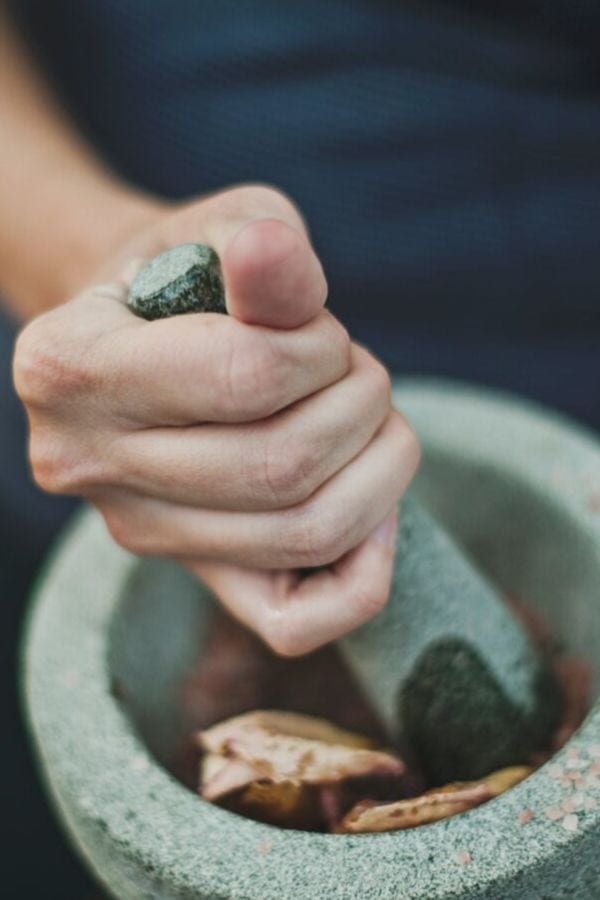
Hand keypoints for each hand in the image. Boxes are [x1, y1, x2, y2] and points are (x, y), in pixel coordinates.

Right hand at [13, 184, 419, 654]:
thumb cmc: (191, 279)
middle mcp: (83, 463)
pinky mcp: (193, 574)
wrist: (148, 339)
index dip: (321, 349)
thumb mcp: (221, 231)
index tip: (322, 330)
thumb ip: (255, 245)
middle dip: (360, 405)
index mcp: (68, 365)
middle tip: (357, 372)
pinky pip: (294, 621)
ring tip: (369, 419)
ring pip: (303, 534)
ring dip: (379, 468)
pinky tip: (374, 509)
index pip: (244, 377)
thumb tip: (273, 251)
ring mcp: (136, 530)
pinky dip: (364, 574)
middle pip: (281, 468)